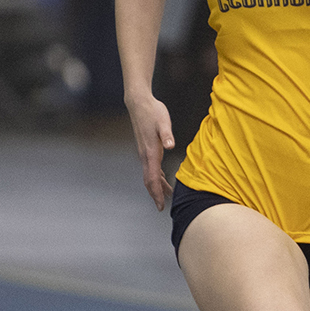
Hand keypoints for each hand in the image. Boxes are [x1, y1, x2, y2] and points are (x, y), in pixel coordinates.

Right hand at [127, 92, 175, 209]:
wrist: (139, 103)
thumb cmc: (153, 111)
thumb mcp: (163, 122)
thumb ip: (167, 134)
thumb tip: (170, 146)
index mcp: (150, 152)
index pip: (152, 178)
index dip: (156, 193)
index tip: (160, 205)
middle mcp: (145, 155)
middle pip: (149, 180)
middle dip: (155, 194)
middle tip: (162, 207)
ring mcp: (144, 152)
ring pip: (149, 174)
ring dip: (157, 186)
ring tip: (167, 195)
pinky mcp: (146, 148)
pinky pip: (151, 167)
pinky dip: (156, 176)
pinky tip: (163, 178)